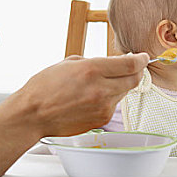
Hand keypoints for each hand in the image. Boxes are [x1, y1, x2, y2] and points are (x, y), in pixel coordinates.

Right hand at [0, 53, 148, 141]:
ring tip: (101, 83)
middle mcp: (101, 89)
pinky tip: (93, 97)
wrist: (32, 114)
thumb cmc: (44, 86)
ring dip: (120, 85)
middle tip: (132, 67)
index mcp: (92, 70)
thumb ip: (95, 62)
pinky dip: (110, 98)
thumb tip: (113, 63)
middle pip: (134, 79)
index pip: (131, 64)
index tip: (144, 57)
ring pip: (124, 92)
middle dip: (136, 72)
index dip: (141, 59)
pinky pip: (114, 104)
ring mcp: (103, 106)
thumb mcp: (69, 63)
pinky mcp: (102, 119)